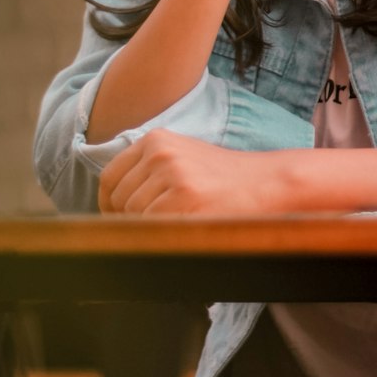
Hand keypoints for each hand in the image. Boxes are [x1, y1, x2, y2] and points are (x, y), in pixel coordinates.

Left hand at [98, 131, 291, 215]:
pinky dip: (163, 237)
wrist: (267, 183)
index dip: (109, 206)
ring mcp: (172, 174)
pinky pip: (152, 228)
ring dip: (150, 230)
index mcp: (156, 139)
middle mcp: (160, 152)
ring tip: (180, 224)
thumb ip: (147, 172)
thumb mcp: (182, 159)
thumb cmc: (224, 179)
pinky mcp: (184, 197)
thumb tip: (110, 205)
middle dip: (130, 220)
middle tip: (158, 227)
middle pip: (119, 200)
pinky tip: (187, 229)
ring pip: (133, 217)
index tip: (121, 221)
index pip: (109, 178)